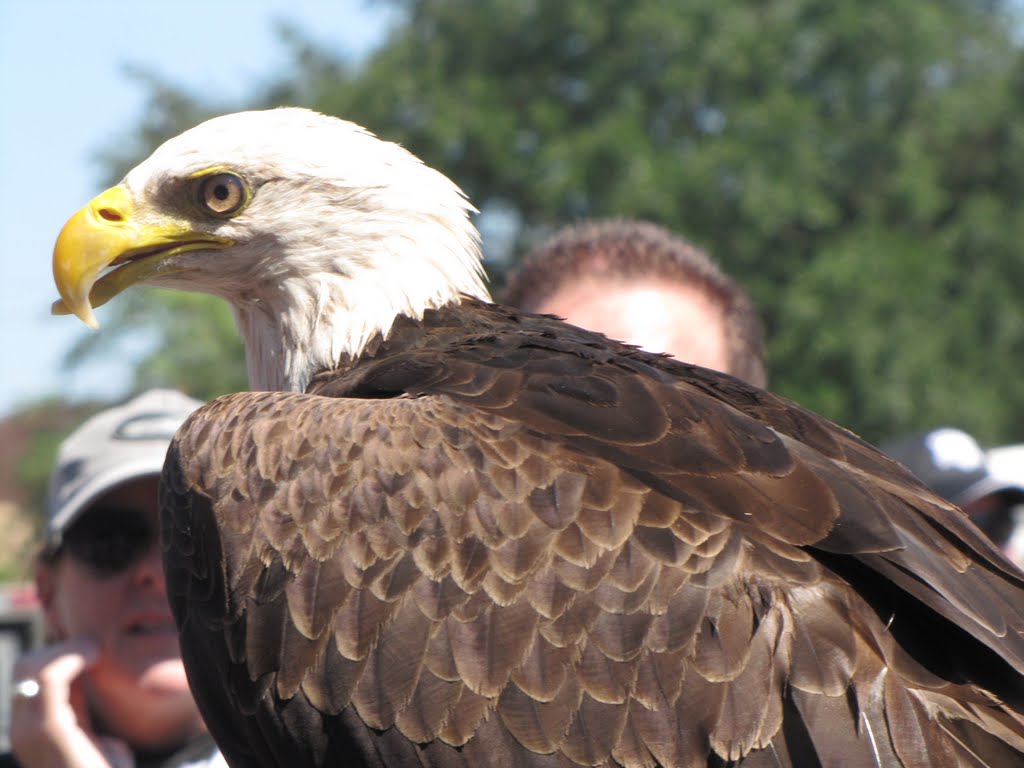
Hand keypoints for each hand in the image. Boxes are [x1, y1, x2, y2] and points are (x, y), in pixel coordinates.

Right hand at [9, 636, 133, 767]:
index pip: (26, 676)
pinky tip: (94, 655)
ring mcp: (29, 731)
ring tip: (95, 650)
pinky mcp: (49, 730)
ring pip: (32, 666)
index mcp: (28, 730)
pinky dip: (72, 656)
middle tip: (94, 649)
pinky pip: (50, 678)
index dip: (56, 654)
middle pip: (24, 667)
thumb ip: (79, 709)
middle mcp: (21, 730)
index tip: (89, 649)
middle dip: (59, 648)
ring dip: (67, 649)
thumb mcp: (90, 735)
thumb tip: (84, 676)